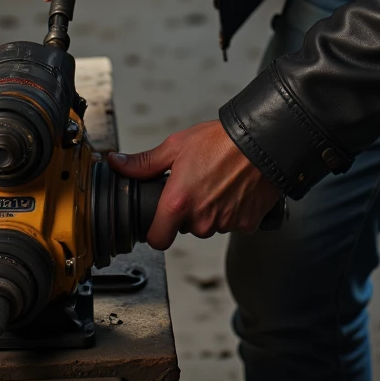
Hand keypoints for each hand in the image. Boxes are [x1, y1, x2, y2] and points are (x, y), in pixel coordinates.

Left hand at [108, 121, 280, 248]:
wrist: (262, 141)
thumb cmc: (220, 141)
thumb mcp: (176, 146)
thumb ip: (144, 162)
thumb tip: (117, 163)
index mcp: (177, 203)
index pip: (157, 240)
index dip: (157, 230)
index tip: (161, 219)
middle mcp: (201, 220)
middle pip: (186, 228)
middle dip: (189, 211)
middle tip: (197, 184)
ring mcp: (225, 224)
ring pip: (210, 225)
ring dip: (211, 211)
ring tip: (219, 182)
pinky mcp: (247, 224)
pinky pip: (234, 223)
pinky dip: (234, 211)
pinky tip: (236, 190)